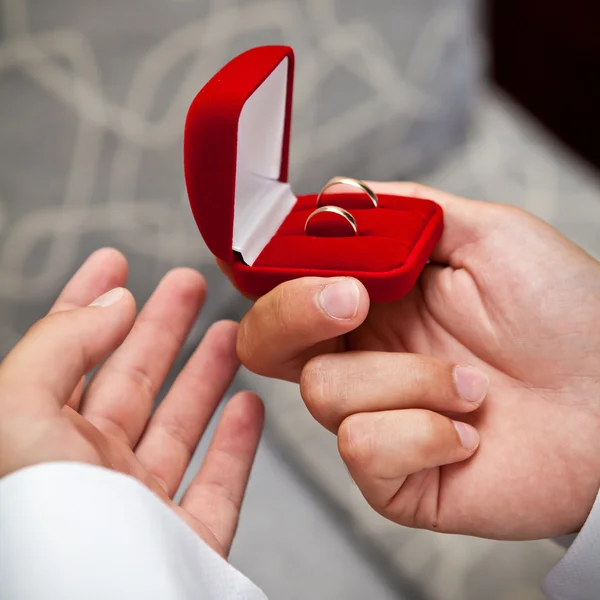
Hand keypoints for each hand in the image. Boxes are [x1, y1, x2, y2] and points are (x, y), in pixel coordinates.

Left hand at [0, 249, 263, 557]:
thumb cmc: (40, 535)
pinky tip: (249, 409)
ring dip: (205, 375)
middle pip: (133, 377)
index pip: (69, 349)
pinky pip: (219, 481)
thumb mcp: (17, 414)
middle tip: (186, 284)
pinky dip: (237, 442)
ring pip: (179, 424)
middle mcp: (88, 470)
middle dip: (159, 324)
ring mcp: (139, 506)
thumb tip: (110, 304)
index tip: (116, 264)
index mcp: (40, 438)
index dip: (91, 300)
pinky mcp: (185, 541)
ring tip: (228, 334)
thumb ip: (58, 345)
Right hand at [227, 182, 599, 540]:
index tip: (308, 262)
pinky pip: (362, 450)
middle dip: (297, 314)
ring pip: (324, 392)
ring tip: (474, 387)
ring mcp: (374, 417)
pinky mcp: (393, 479)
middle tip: (356, 300)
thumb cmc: (566, 313)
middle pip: (266, 343)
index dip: (276, 275)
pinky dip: (423, 434)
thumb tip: (336, 193)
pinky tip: (470, 434)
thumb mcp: (487, 235)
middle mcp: (363, 357)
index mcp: (374, 301)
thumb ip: (406, 212)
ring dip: (409, 380)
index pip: (284, 287)